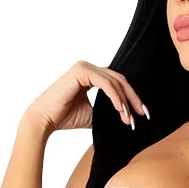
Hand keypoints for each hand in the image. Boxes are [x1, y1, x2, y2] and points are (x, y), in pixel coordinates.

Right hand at [25, 61, 149, 133]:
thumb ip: (108, 111)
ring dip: (125, 101)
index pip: (117, 83)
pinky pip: (105, 84)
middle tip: (143, 115)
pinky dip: (115, 98)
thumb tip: (127, 118)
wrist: (45, 120)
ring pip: (114, 82)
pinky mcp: (81, 71)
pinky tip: (121, 111)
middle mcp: (88, 68)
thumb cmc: (65, 117)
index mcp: (91, 75)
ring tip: (130, 119)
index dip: (132, 97)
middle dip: (134, 99)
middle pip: (119, 80)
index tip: (142, 114)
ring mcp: (84, 67)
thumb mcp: (93, 115)